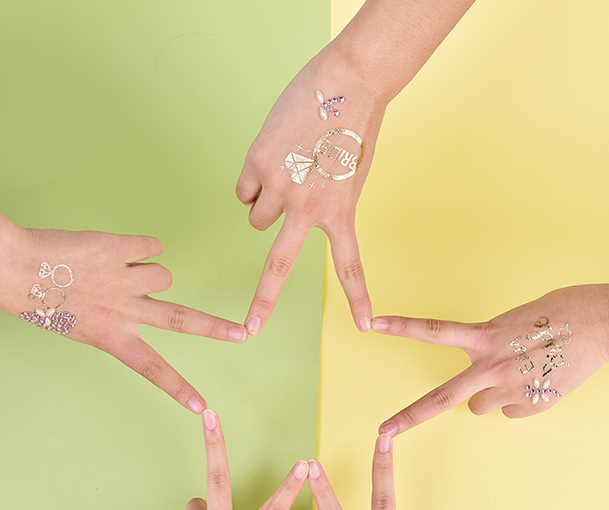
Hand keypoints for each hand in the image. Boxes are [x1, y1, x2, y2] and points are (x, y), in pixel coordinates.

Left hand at [0, 226, 249, 412]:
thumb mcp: (81, 325)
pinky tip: (115, 251)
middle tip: (243, 333)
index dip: (179, 389)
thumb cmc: (43, 299)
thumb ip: (118, 319)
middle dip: (216, 329)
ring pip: (163, 274)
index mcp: (112, 338)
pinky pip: (151, 245)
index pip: (153, 370)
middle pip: (182, 321)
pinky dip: (138, 247)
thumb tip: (154, 291)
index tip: (201, 408)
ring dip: (146, 270)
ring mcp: (125, 281)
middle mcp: (124, 312)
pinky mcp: (122, 250)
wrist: (14, 267)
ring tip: (115, 269)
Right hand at [236, 49, 384, 333]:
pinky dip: (253, 180)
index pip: (350, 266)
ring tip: (286, 171)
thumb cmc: (352, 126)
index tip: (365, 327)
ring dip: (264, 205)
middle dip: (263, 302)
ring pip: (255, 218)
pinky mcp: (257, 163)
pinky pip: (243, 190)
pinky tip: (273, 156)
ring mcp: (279, 187)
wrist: (347, 82)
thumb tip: (279, 213)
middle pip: (278, 264)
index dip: (358, 298)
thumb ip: (323, 204)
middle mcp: (307, 207)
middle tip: (252, 328)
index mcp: (340, 213)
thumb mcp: (349, 177)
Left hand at [375, 284, 608, 435]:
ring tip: (518, 372)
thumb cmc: (560, 311)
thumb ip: (491, 345)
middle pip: (440, 398)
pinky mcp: (531, 404)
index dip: (401, 327)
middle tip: (383, 432)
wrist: (602, 323)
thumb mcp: (514, 320)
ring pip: (480, 407)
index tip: (373, 324)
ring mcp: (509, 388)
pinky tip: (539, 381)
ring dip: (489, 395)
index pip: (434, 330)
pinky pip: (511, 410)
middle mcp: (490, 365)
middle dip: (408, 418)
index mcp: (484, 336)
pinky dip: (520, 400)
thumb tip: (487, 376)